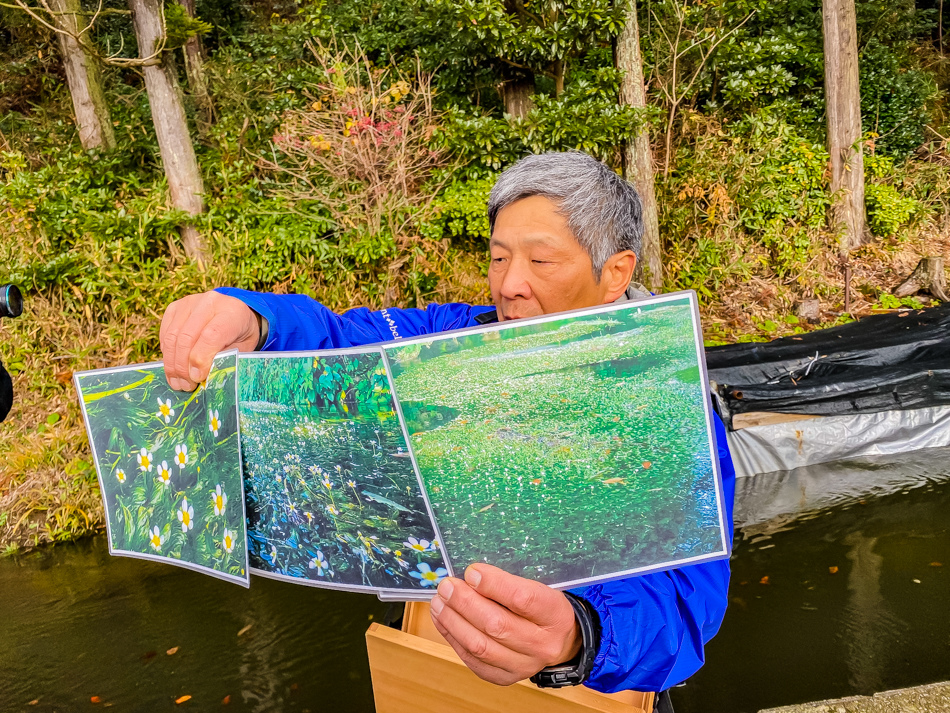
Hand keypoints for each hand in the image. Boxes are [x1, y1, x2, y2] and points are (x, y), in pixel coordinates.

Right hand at [160, 291, 260, 390]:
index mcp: (232, 312)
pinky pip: (165, 334)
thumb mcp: (242, 349)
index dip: (201, 360)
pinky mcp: (175, 307)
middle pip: (186, 337)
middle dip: (183, 367)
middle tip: (186, 386)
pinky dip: (166, 354)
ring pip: (172, 337)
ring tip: (177, 382)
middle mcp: (209, 302)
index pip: (211, 336)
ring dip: (172, 364)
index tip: (197, 378)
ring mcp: (189, 303)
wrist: (235, 313)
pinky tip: (174, 367)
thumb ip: (224, 360)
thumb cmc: (240, 335)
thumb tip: (200, 377)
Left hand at [429, 563, 581, 685]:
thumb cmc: (542, 608)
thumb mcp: (538, 587)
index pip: (523, 599)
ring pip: (481, 647)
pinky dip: (453, 639)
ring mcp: (524, 666)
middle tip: (447, 587)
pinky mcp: (505, 678)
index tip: (471, 572)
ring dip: (453, 622)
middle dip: (465, 603)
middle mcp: (542, 645)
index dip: (493, 585)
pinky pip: (474, 661)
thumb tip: (469, 576)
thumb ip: (508, 583)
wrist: (559, 641)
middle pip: (497, 626)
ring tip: (439, 603)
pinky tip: (443, 621)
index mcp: (555, 615)